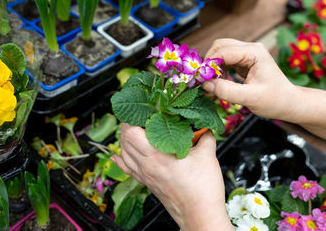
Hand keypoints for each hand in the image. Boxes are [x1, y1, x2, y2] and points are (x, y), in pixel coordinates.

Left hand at [111, 124, 233, 230]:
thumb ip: (205, 136)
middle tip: (141, 115)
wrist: (200, 215)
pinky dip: (121, 159)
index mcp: (157, 155)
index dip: (133, 118)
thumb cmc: (202, 190)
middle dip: (129, 124)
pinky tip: (117, 155)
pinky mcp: (148, 183)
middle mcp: (147, 165)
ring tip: (135, 129)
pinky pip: (127, 169)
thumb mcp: (208, 156)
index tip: (143, 108)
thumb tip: (205, 127)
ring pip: (123, 153)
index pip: (131, 132)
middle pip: (124, 140)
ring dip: (125, 139)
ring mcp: (145, 175)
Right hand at [203, 38, 297, 120]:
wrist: (288, 103)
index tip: (199, 79)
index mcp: (254, 52)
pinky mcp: (245, 61)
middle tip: (204, 80)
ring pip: (221, 51)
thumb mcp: (250, 98)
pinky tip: (221, 82)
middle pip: (220, 46)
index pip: (223, 51)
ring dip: (214, 66)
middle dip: (209, 62)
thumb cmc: (275, 100)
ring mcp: (248, 53)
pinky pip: (226, 59)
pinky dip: (219, 69)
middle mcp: (251, 48)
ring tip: (214, 83)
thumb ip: (227, 91)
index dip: (209, 64)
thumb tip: (205, 84)